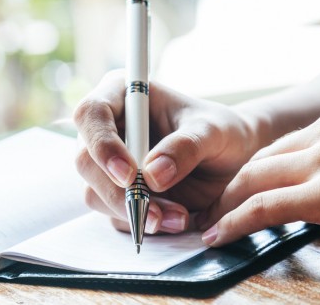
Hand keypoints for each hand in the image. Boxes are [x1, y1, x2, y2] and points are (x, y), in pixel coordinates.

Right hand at [73, 70, 262, 233]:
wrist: (233, 161)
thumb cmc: (221, 132)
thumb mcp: (213, 132)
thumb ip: (185, 147)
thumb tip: (152, 175)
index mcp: (123, 95)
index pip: (91, 114)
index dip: (102, 145)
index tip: (129, 174)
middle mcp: (108, 129)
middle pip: (86, 161)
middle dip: (118, 192)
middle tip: (154, 213)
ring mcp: (108, 164)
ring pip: (96, 193)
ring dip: (134, 212)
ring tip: (179, 217)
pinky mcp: (118, 193)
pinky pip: (115, 215)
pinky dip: (142, 223)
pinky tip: (175, 220)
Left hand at [197, 106, 319, 267]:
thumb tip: (312, 189)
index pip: (281, 146)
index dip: (253, 172)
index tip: (236, 191)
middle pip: (260, 160)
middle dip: (231, 188)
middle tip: (213, 210)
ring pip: (254, 180)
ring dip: (226, 207)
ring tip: (210, 226)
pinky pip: (264, 206)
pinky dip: (235, 222)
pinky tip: (220, 236)